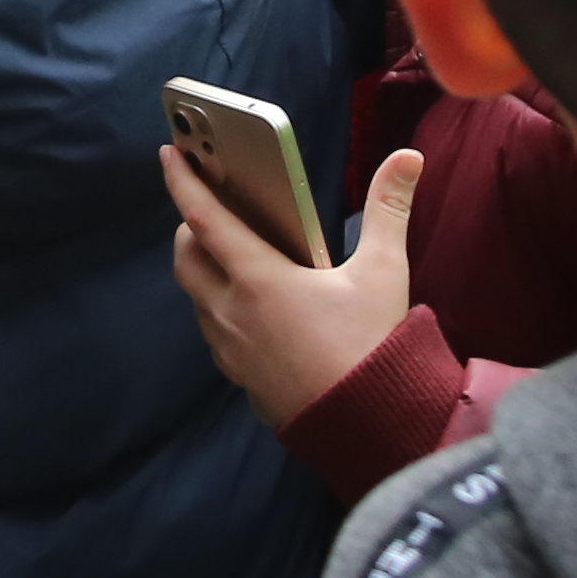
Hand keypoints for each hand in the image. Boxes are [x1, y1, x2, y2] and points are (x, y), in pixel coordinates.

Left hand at [163, 141, 422, 428]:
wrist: (370, 425)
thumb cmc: (373, 344)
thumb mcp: (383, 271)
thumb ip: (388, 208)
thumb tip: (407, 156)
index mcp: (258, 278)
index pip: (204, 218)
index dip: (183, 181)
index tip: (170, 152)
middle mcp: (232, 311)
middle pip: (187, 258)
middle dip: (190, 227)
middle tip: (211, 209)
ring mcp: (231, 349)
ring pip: (198, 297)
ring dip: (205, 270)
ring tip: (233, 255)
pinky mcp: (240, 377)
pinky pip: (214, 332)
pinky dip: (220, 308)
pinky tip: (251, 308)